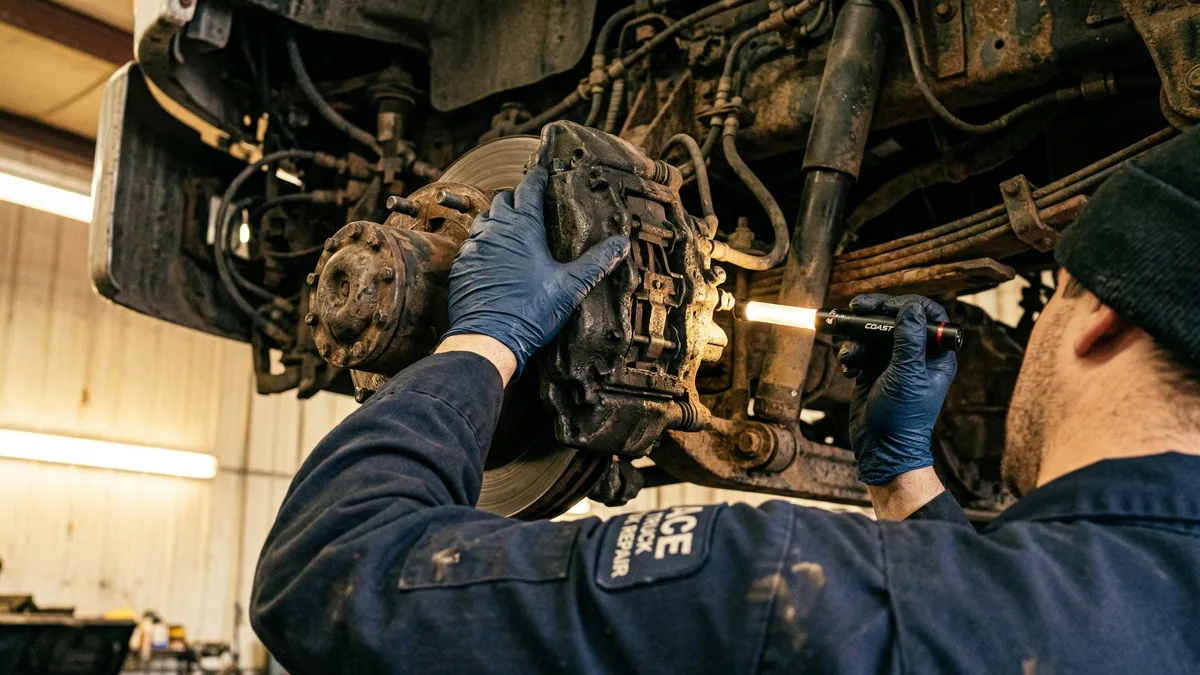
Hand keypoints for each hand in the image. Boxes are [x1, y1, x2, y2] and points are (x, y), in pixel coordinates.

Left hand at [442, 166, 629, 374]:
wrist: (489, 338)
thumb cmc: (530, 311)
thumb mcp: (572, 286)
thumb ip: (597, 262)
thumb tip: (621, 244)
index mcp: (524, 227)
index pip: (530, 189)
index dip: (538, 178)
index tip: (543, 173)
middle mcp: (496, 230)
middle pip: (504, 199)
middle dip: (517, 197)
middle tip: (530, 204)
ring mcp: (474, 246)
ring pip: (485, 218)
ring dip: (498, 218)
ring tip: (512, 228)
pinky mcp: (461, 264)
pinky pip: (471, 242)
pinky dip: (483, 241)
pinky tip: (493, 254)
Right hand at [837, 294, 956, 485]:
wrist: (881, 449)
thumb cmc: (902, 418)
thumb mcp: (907, 376)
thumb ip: (909, 340)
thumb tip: (911, 308)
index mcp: (935, 355)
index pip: (928, 314)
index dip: (907, 305)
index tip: (885, 306)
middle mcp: (916, 355)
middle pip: (896, 319)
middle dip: (874, 314)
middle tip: (855, 307)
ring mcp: (894, 363)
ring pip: (874, 334)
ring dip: (858, 339)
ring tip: (851, 355)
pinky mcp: (873, 371)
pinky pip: (860, 350)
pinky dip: (851, 355)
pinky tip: (849, 370)